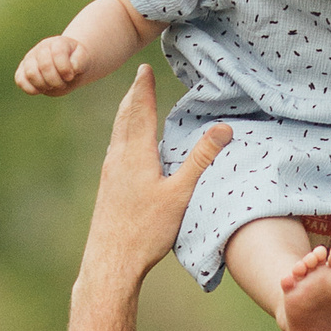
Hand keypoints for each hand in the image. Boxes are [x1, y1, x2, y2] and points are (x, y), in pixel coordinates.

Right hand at [17, 32, 89, 95]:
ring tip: (52, 85)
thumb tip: (72, 68)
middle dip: (56, 80)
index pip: (58, 54)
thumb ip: (80, 61)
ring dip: (44, 85)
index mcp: (57, 43)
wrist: (69, 66)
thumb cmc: (76, 63)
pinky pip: (20, 80)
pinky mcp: (22, 71)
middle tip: (63, 83)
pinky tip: (42, 89)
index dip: (65, 69)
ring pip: (31, 73)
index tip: (71, 75)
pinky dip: (31, 89)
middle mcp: (41, 48)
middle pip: (44, 65)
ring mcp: (30, 59)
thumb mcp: (84, 60)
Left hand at [79, 76, 229, 287]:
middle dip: (133, 96)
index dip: (143, 88)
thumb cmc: (146, 230)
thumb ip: (200, 159)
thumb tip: (223, 128)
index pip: (140, 110)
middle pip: (124, 118)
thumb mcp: (181, 194)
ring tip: (131, 105)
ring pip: (117, 134)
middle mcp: (118, 158)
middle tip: (138, 79)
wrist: (110, 262)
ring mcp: (109, 174)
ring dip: (126, 115)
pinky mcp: (107, 189)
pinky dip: (123, 136)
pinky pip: (116, 151)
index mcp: (135, 154)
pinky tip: (126, 149)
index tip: (143, 68)